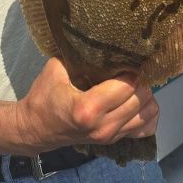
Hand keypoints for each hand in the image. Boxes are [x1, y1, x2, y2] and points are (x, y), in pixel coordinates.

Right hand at [15, 57, 158, 152]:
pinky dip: (147, 115)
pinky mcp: (113, 142)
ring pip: (147, 114)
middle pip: (140, 99)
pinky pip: (145, 129)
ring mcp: (110, 137)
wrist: (36, 129)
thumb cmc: (44, 97)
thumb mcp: (56, 70)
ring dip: (145, 96)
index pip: (126, 86)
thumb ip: (79, 57)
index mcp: (87, 108)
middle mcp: (103, 126)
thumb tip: (102, 41)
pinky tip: (138, 102)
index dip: (131, 70)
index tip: (128, 58)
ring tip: (135, 83)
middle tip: (133, 68)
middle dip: (141, 81)